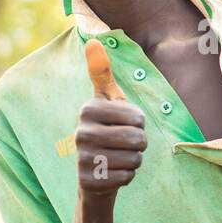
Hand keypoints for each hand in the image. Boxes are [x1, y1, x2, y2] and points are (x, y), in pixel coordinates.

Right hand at [77, 40, 146, 194]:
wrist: (93, 173)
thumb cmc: (106, 130)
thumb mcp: (105, 101)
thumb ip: (101, 73)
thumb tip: (92, 41)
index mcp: (89, 110)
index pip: (138, 117)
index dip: (139, 123)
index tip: (124, 125)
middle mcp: (82, 133)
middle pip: (137, 139)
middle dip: (139, 144)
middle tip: (124, 144)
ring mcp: (83, 158)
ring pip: (134, 159)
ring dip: (133, 161)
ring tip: (117, 157)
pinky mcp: (89, 181)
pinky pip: (126, 177)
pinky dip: (126, 177)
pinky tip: (112, 173)